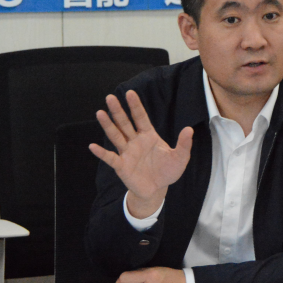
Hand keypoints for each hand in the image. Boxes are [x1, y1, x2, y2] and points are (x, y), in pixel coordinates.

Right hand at [89, 90, 192, 217]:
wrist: (158, 189)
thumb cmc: (168, 171)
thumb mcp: (180, 158)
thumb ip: (184, 144)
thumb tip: (189, 129)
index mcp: (148, 136)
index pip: (141, 118)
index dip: (136, 106)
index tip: (130, 93)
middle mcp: (135, 141)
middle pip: (125, 123)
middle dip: (118, 111)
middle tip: (110, 97)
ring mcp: (127, 153)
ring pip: (116, 136)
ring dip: (108, 125)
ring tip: (100, 113)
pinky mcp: (121, 166)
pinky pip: (110, 158)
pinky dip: (101, 153)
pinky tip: (92, 146)